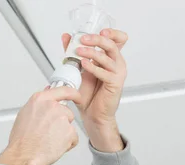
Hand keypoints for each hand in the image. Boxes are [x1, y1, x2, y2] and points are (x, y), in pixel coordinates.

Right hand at [0, 86, 82, 164]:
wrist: (23, 155)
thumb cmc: (21, 140)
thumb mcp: (25, 116)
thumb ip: (38, 106)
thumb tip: (45, 102)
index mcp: (40, 100)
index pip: (63, 90)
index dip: (72, 94)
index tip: (76, 96)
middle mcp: (52, 106)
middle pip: (66, 112)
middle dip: (61, 123)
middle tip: (48, 132)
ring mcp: (62, 118)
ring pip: (69, 126)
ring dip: (63, 134)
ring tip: (48, 140)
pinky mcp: (69, 132)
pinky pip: (73, 138)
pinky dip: (66, 145)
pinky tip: (53, 147)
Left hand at [61, 28, 127, 150]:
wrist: (92, 115)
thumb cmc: (88, 94)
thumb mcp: (78, 70)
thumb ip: (72, 53)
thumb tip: (66, 37)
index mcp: (110, 59)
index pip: (118, 39)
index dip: (112, 33)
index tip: (99, 31)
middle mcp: (116, 64)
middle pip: (112, 44)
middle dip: (97, 39)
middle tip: (83, 39)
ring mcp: (117, 73)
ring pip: (108, 56)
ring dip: (92, 52)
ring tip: (79, 52)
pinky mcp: (115, 84)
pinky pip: (105, 72)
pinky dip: (94, 67)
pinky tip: (83, 65)